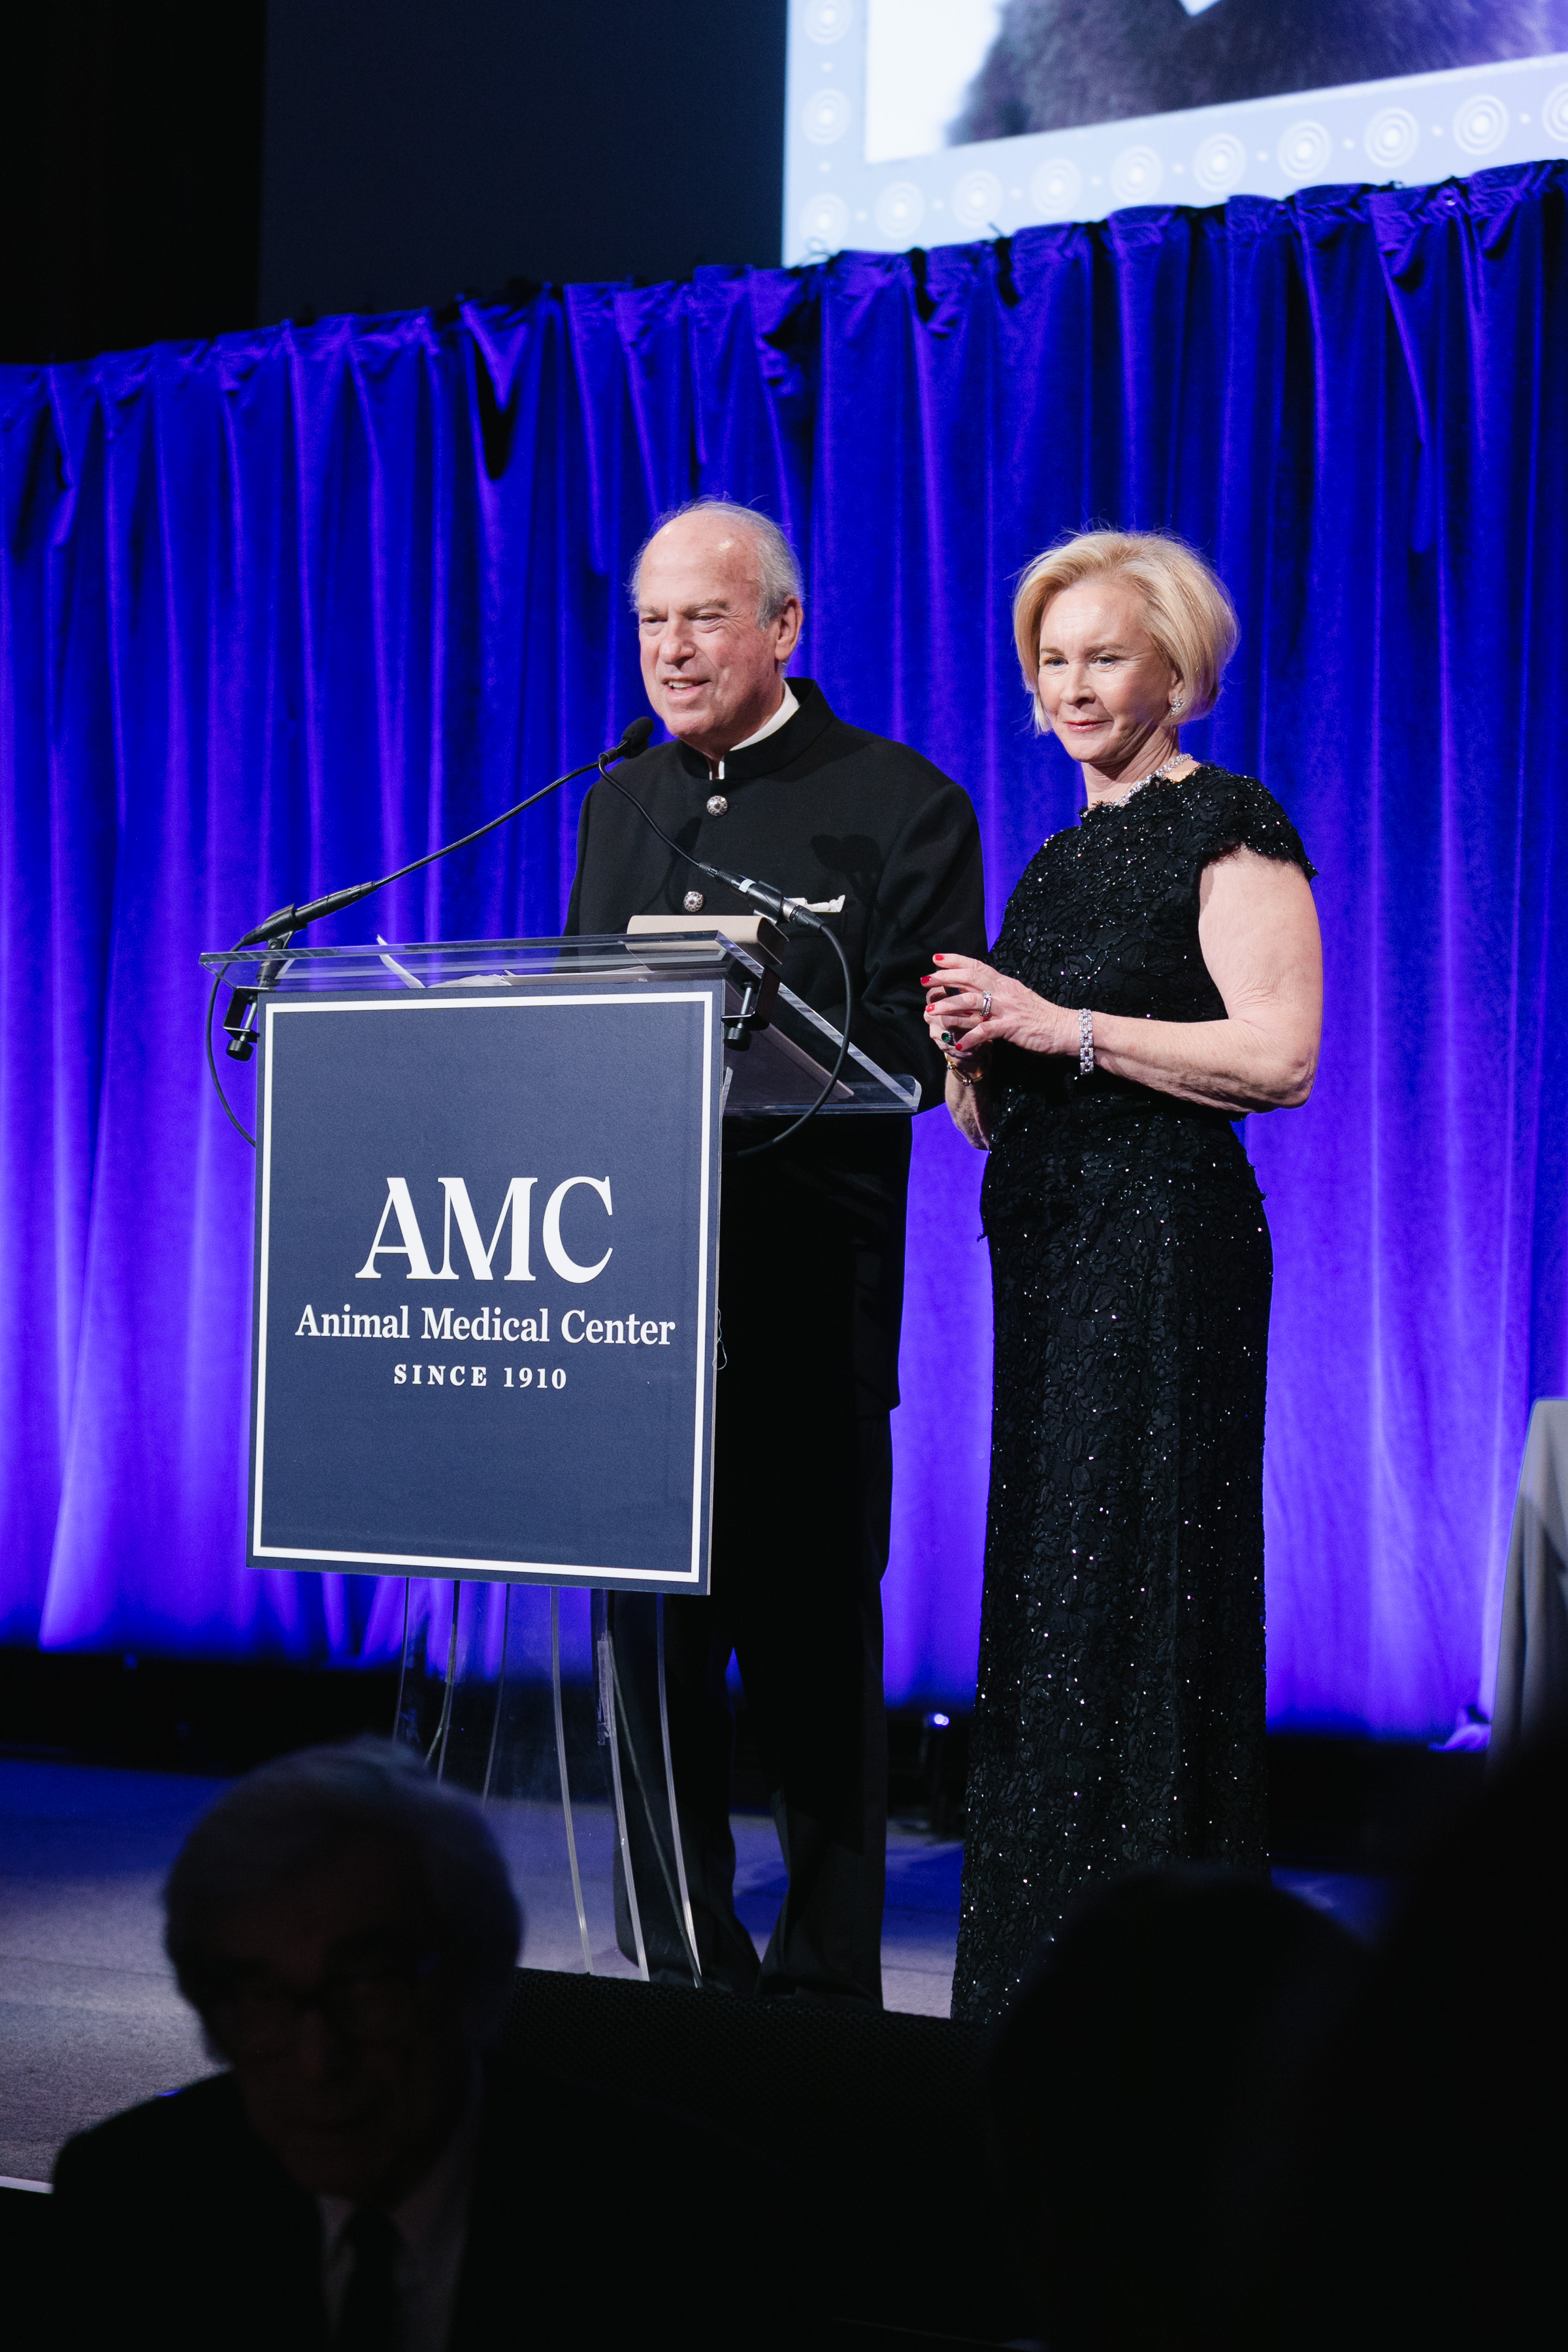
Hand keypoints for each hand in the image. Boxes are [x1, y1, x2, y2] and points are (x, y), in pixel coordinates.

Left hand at [921, 954, 1074, 1061]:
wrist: (1065, 1028)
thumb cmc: (1041, 1015)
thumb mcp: (1017, 997)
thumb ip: (998, 992)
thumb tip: (978, 987)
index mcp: (1004, 983)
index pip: (976, 966)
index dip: (955, 961)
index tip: (935, 959)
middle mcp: (1004, 991)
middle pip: (969, 978)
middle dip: (945, 978)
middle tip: (925, 980)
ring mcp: (1007, 1008)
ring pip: (972, 1000)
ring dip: (949, 1005)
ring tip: (931, 1009)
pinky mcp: (1011, 1026)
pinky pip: (985, 1030)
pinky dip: (970, 1037)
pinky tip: (958, 1044)